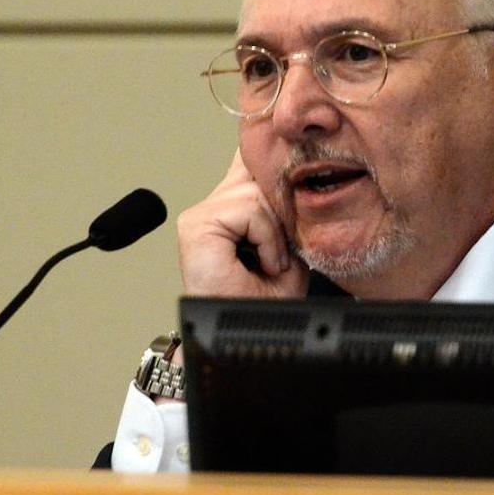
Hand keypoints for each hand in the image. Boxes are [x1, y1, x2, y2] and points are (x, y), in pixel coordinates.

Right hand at [176, 149, 308, 297]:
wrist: (250, 342)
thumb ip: (287, 208)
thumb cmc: (267, 303)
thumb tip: (296, 170)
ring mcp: (200, 216)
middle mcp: (212, 206)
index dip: (269, 154)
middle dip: (284, 212)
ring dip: (276, 234)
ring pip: (257, 192)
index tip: (285, 152)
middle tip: (283, 251)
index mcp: (232, 207)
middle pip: (260, 172)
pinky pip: (248, 210)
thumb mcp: (291, 245)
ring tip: (271, 262)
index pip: (249, 158)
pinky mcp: (197, 226)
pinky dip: (266, 240)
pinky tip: (264, 263)